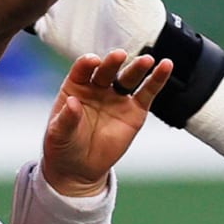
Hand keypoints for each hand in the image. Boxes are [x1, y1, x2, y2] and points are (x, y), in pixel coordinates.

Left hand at [41, 50, 172, 197]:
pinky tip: (165, 66)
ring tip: (147, 60)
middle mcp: (98, 88)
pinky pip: (148, 92)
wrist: (80, 168)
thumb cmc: (64, 146)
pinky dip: (157, 79)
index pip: (82, 70)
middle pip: (107, 70)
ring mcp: (118, 98)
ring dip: (137, 67)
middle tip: (119, 55)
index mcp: (76, 88)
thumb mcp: (58, 134)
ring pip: (129, 78)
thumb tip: (72, 102)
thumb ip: (66, 118)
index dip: (87, 63)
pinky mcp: (136, 111)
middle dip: (113, 62)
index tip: (93, 61)